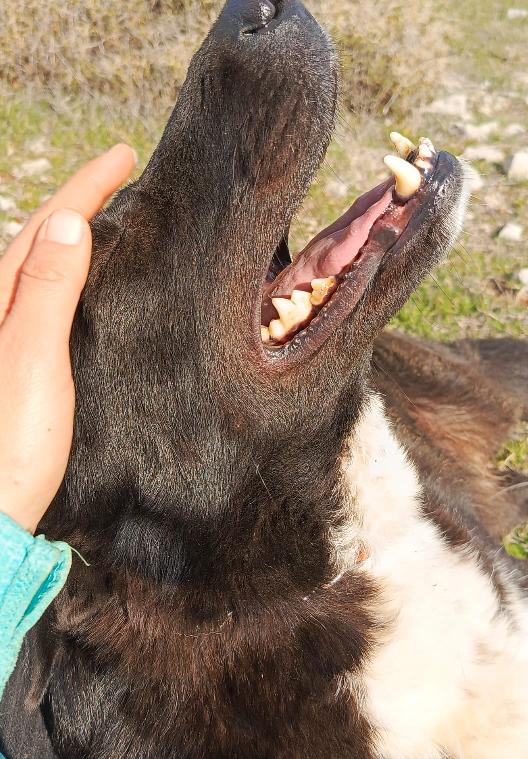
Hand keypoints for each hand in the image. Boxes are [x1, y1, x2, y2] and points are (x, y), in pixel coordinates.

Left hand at [0, 144, 135, 532]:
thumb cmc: (9, 442)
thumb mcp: (32, 359)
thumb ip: (47, 291)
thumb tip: (71, 223)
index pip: (48, 226)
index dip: (86, 186)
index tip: (122, 154)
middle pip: (40, 238)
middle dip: (79, 199)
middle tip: (117, 173)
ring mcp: (8, 336)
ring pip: (41, 266)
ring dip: (73, 233)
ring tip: (105, 213)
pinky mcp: (22, 362)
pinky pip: (45, 298)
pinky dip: (69, 276)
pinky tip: (84, 281)